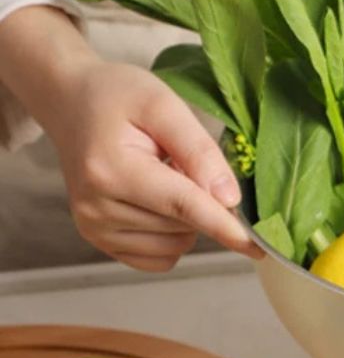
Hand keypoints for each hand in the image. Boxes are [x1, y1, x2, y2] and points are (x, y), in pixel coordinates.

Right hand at [0, 6, 260, 270]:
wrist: (71, 104)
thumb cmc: (118, 98)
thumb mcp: (163, 104)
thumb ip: (199, 150)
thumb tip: (229, 200)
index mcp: (113, 170)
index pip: (183, 206)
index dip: (224, 227)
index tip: (258, 249)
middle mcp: (97, 207)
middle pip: (185, 225)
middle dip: (200, 202)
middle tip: (177, 164)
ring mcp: (95, 229)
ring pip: (177, 245)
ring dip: (186, 219)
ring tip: (161, 178)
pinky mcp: (100, 241)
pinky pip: (161, 258)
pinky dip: (172, 237)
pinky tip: (156, 204)